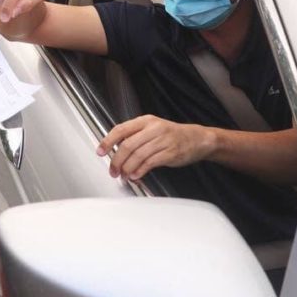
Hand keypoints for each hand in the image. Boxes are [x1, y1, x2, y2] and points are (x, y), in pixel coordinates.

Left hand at [96, 115, 214, 181]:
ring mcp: (162, 140)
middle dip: (117, 160)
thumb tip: (115, 149)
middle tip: (113, 170)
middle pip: (128, 145)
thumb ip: (135, 136)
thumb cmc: (171, 135)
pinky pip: (150, 163)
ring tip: (123, 175)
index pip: (121, 129)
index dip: (108, 141)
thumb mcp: (152, 128)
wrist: (196, 139)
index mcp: (145, 121)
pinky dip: (140, 171)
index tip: (101, 151)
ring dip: (127, 168)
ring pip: (138, 155)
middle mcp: (153, 128)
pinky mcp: (170, 153)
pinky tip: (135, 175)